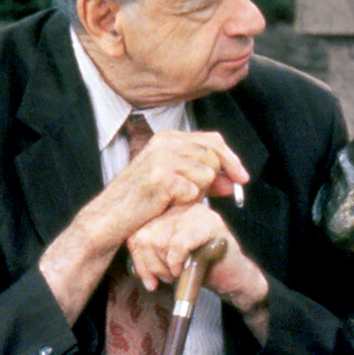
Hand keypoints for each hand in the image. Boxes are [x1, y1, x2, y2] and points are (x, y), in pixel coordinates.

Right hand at [90, 130, 248, 241]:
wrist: (111, 217)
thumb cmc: (143, 201)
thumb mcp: (176, 182)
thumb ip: (204, 177)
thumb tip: (234, 181)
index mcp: (168, 137)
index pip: (213, 140)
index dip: (231, 159)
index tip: (242, 178)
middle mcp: (166, 142)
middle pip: (214, 156)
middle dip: (216, 179)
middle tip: (205, 196)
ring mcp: (164, 157)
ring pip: (207, 174)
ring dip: (197, 192)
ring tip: (173, 198)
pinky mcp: (163, 176)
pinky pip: (195, 191)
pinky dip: (186, 202)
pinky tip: (167, 203)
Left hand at [125, 203, 269, 323]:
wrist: (234, 277)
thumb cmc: (202, 266)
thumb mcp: (168, 255)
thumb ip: (149, 247)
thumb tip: (124, 251)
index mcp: (169, 210)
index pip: (137, 229)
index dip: (138, 258)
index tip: (148, 278)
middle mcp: (181, 206)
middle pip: (144, 235)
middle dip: (151, 265)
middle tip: (167, 276)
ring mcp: (197, 212)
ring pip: (158, 240)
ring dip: (165, 266)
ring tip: (178, 272)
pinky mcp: (210, 224)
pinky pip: (177, 245)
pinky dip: (177, 263)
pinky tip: (185, 269)